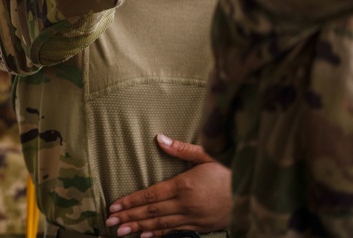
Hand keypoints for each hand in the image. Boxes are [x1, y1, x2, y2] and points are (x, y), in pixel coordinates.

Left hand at [105, 134, 230, 237]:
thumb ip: (182, 149)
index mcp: (184, 185)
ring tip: (120, 232)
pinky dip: (159, 235)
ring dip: (139, 228)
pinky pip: (176, 232)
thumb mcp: (208, 155)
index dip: (130, 200)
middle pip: (152, 211)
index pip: (150, 194)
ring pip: (161, 224)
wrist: (257, 193)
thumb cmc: (230, 171)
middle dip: (129, 217)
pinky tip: (145, 236)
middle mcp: (186, 204)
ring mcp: (194, 218)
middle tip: (110, 222)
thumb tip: (159, 138)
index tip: (114, 205)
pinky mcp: (202, 227)